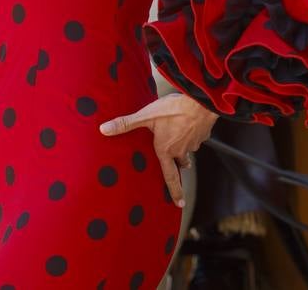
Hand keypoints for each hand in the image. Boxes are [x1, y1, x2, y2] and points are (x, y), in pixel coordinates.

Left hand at [99, 93, 217, 206]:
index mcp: (166, 150)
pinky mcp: (203, 133)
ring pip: (189, 149)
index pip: (170, 176)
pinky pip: (197, 137)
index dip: (175, 191)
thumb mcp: (146, 115)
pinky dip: (193, 133)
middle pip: (180, 162)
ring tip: (182, 140)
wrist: (200, 102)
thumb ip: (125, 123)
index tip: (180, 203)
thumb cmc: (173, 109)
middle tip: (181, 167)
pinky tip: (190, 124)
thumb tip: (104, 130)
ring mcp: (194, 142)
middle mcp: (181, 150)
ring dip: (185, 148)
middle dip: (180, 165)